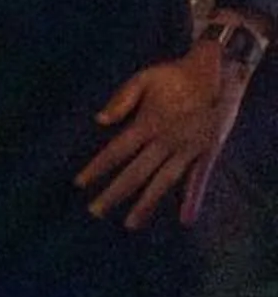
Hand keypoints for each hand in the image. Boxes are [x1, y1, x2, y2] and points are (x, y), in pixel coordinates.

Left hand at [77, 48, 225, 227]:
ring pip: (163, 182)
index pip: (117, 151)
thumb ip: (121, 98)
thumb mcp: (144, 78)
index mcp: (148, 123)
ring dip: (146, 204)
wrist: (216, 72)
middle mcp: (166, 141)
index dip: (97, 167)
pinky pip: (198, 180)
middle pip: (136, 173)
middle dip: (114, 193)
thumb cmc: (175, 75)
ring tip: (130, 224)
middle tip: (95, 211)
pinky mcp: (206, 153)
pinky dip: (192, 199)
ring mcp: (187, 150)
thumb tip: (99, 120)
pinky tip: (186, 219)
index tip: (79, 182)